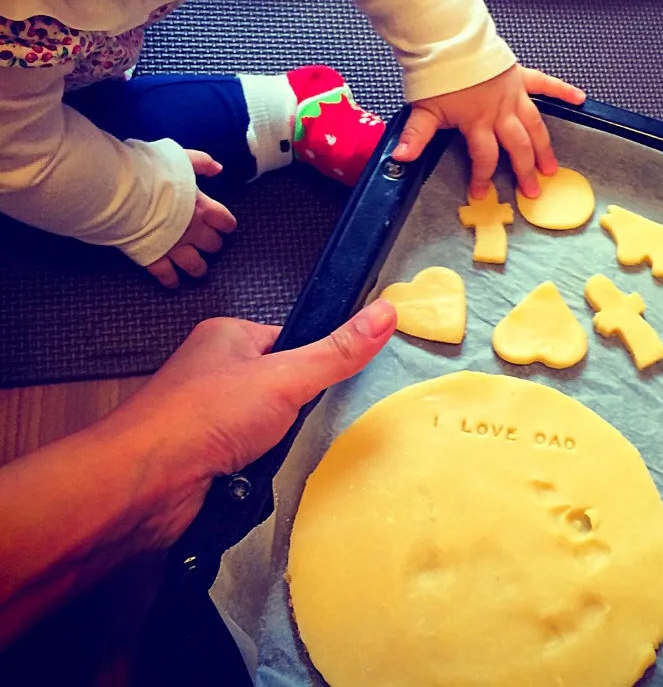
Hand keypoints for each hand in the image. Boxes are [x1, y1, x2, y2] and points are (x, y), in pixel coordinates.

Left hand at [109, 300, 396, 548]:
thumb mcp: (286, 378)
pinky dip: (252, 473)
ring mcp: (205, 415)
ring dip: (270, 447)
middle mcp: (213, 371)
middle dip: (288, 414)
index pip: (290, 340)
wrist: (141, 487)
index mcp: (228, 336)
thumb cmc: (201, 417)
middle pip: (280, 388)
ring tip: (258, 453)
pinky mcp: (201, 456)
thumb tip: (384, 313)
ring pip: (265, 428)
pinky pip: (247, 460)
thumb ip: (337, 351)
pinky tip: (244, 477)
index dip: (309, 365)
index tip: (315, 384)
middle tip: (282, 423)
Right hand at [146, 149, 236, 287]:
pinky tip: (173, 284)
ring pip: (195, 265)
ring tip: (198, 270)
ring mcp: (174, 246)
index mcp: (203, 208)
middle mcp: (193, 230)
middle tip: (207, 244)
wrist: (122, 191)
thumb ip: (202, 162)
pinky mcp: (154, 257)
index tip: (223, 225)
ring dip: (198, 268)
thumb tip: (218, 168)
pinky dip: (170, 281)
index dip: (226, 224)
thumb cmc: (151, 172)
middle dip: (212, 245)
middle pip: (213, 245)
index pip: (226, 222)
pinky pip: (166, 275)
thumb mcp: (180, 158)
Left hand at [392, 65, 584, 198]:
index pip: (484, 156)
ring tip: (552, 167)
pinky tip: (579, 99)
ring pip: (535, 125)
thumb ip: (416, 135)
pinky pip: (545, 84)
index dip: (483, 177)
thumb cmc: (436, 73)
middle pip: (517, 146)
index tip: (480, 193)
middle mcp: (500, 111)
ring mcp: (513, 94)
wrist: (448, 38)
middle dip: (524, 171)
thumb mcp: (423, 108)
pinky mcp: (520, 76)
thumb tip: (401, 158)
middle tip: (532, 191)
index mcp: (478, 121)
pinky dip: (563, 91)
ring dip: (544, 147)